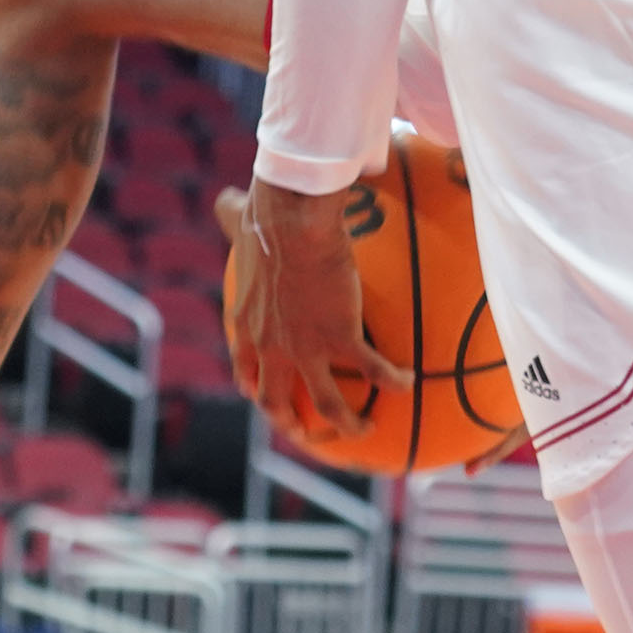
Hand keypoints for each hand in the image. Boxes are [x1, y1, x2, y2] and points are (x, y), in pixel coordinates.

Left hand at [221, 182, 415, 458]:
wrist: (292, 221)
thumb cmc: (265, 214)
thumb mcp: (239, 221)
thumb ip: (230, 216)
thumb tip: (225, 199)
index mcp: (248, 322)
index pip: (246, 369)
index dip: (255, 388)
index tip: (263, 396)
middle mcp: (272, 346)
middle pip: (276, 402)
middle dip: (291, 424)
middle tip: (308, 433)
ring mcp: (306, 348)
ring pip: (327, 405)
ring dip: (347, 424)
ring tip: (365, 429)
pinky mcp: (340, 338)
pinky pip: (373, 372)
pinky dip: (392, 382)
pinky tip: (408, 381)